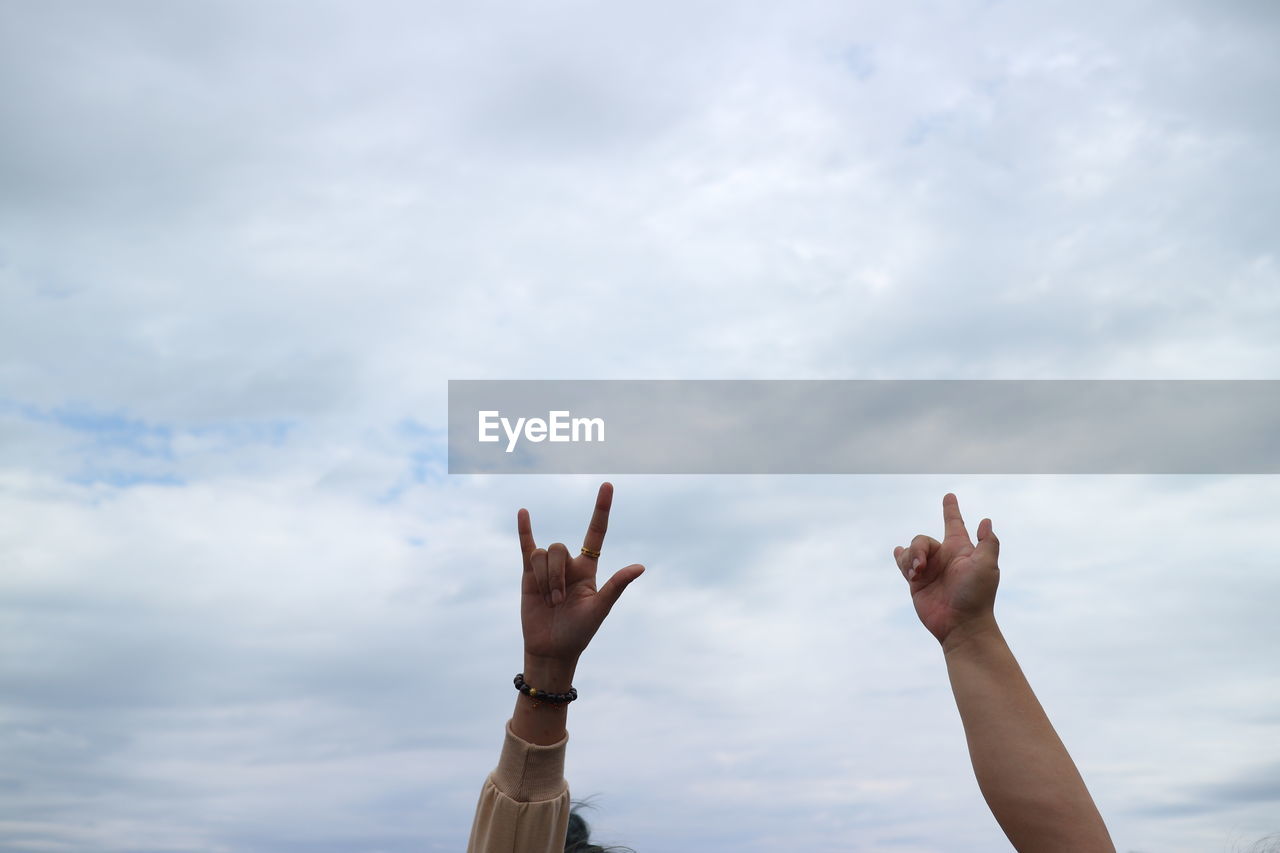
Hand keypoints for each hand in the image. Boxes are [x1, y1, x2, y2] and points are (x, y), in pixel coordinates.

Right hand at [517, 482, 644, 665]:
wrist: (551, 649)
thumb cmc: (579, 632)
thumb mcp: (599, 609)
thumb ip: (616, 586)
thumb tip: (640, 567)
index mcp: (588, 568)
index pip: (596, 532)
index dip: (601, 509)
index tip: (608, 485)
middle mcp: (569, 563)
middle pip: (558, 548)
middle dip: (555, 576)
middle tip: (559, 602)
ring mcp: (548, 568)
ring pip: (541, 553)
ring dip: (544, 579)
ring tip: (548, 602)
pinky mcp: (528, 574)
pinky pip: (526, 546)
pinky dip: (524, 529)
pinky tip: (524, 512)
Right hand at [893, 493, 999, 646]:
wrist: (961, 624)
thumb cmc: (977, 595)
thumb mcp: (987, 566)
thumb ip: (988, 543)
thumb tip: (985, 521)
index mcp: (960, 550)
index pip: (954, 524)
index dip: (951, 510)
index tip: (949, 496)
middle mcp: (944, 558)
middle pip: (923, 539)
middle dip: (918, 548)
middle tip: (921, 565)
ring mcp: (929, 570)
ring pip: (911, 550)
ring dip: (910, 558)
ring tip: (916, 573)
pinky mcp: (917, 583)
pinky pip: (904, 564)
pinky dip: (902, 561)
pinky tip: (903, 562)